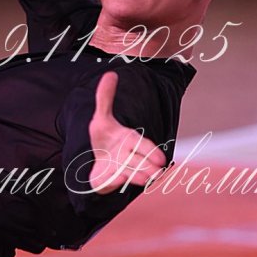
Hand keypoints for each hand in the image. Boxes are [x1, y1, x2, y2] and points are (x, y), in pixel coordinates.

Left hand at [87, 71, 166, 193]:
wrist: (94, 158)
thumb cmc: (104, 137)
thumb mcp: (101, 116)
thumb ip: (105, 97)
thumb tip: (110, 74)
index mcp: (128, 140)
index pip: (142, 145)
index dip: (151, 151)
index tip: (161, 159)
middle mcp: (126, 156)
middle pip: (139, 161)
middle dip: (148, 166)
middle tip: (157, 172)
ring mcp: (118, 170)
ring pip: (130, 173)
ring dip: (138, 176)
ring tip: (146, 179)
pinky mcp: (107, 181)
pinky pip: (111, 182)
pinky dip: (115, 181)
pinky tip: (120, 178)